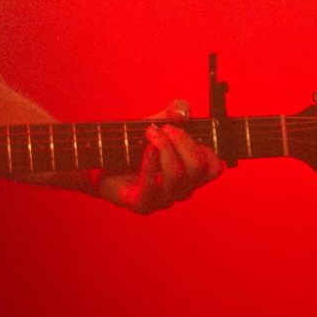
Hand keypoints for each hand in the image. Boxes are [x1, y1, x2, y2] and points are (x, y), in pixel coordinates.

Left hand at [95, 99, 223, 213]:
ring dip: (165, 148)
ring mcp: (164, 199)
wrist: (102, 161)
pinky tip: (147, 148)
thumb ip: (174, 111)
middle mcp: (182, 189)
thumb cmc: (134, 143)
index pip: (214, 168)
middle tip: (163, 127)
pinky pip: (153, 187)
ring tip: (150, 132)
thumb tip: (183, 112)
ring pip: (177, 175)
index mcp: (191, 174)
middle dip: (182, 141)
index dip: (205, 147)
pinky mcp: (143, 204)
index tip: (185, 130)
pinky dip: (151, 163)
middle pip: (198, 168)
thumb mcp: (156, 121)